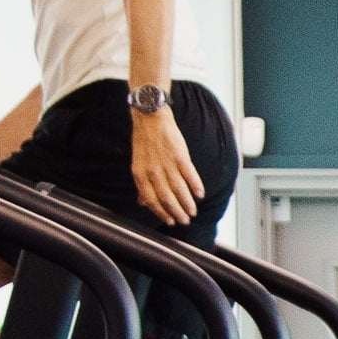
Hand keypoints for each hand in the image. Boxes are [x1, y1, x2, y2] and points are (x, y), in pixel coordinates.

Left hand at [128, 106, 201, 223]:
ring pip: (179, 189)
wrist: (150, 117)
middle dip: (177, 212)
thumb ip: (142, 184)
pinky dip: (195, 186)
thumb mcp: (138, 163)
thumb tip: (142, 202)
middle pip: (166, 198)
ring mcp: (166, 163)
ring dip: (187, 203)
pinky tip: (199, 194)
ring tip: (193, 211)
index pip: (151, 200)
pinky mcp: (179, 155)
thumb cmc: (144, 140)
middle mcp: (153, 170)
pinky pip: (189, 174)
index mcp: (140, 174)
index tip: (170, 221)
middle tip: (185, 220)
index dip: (161, 213)